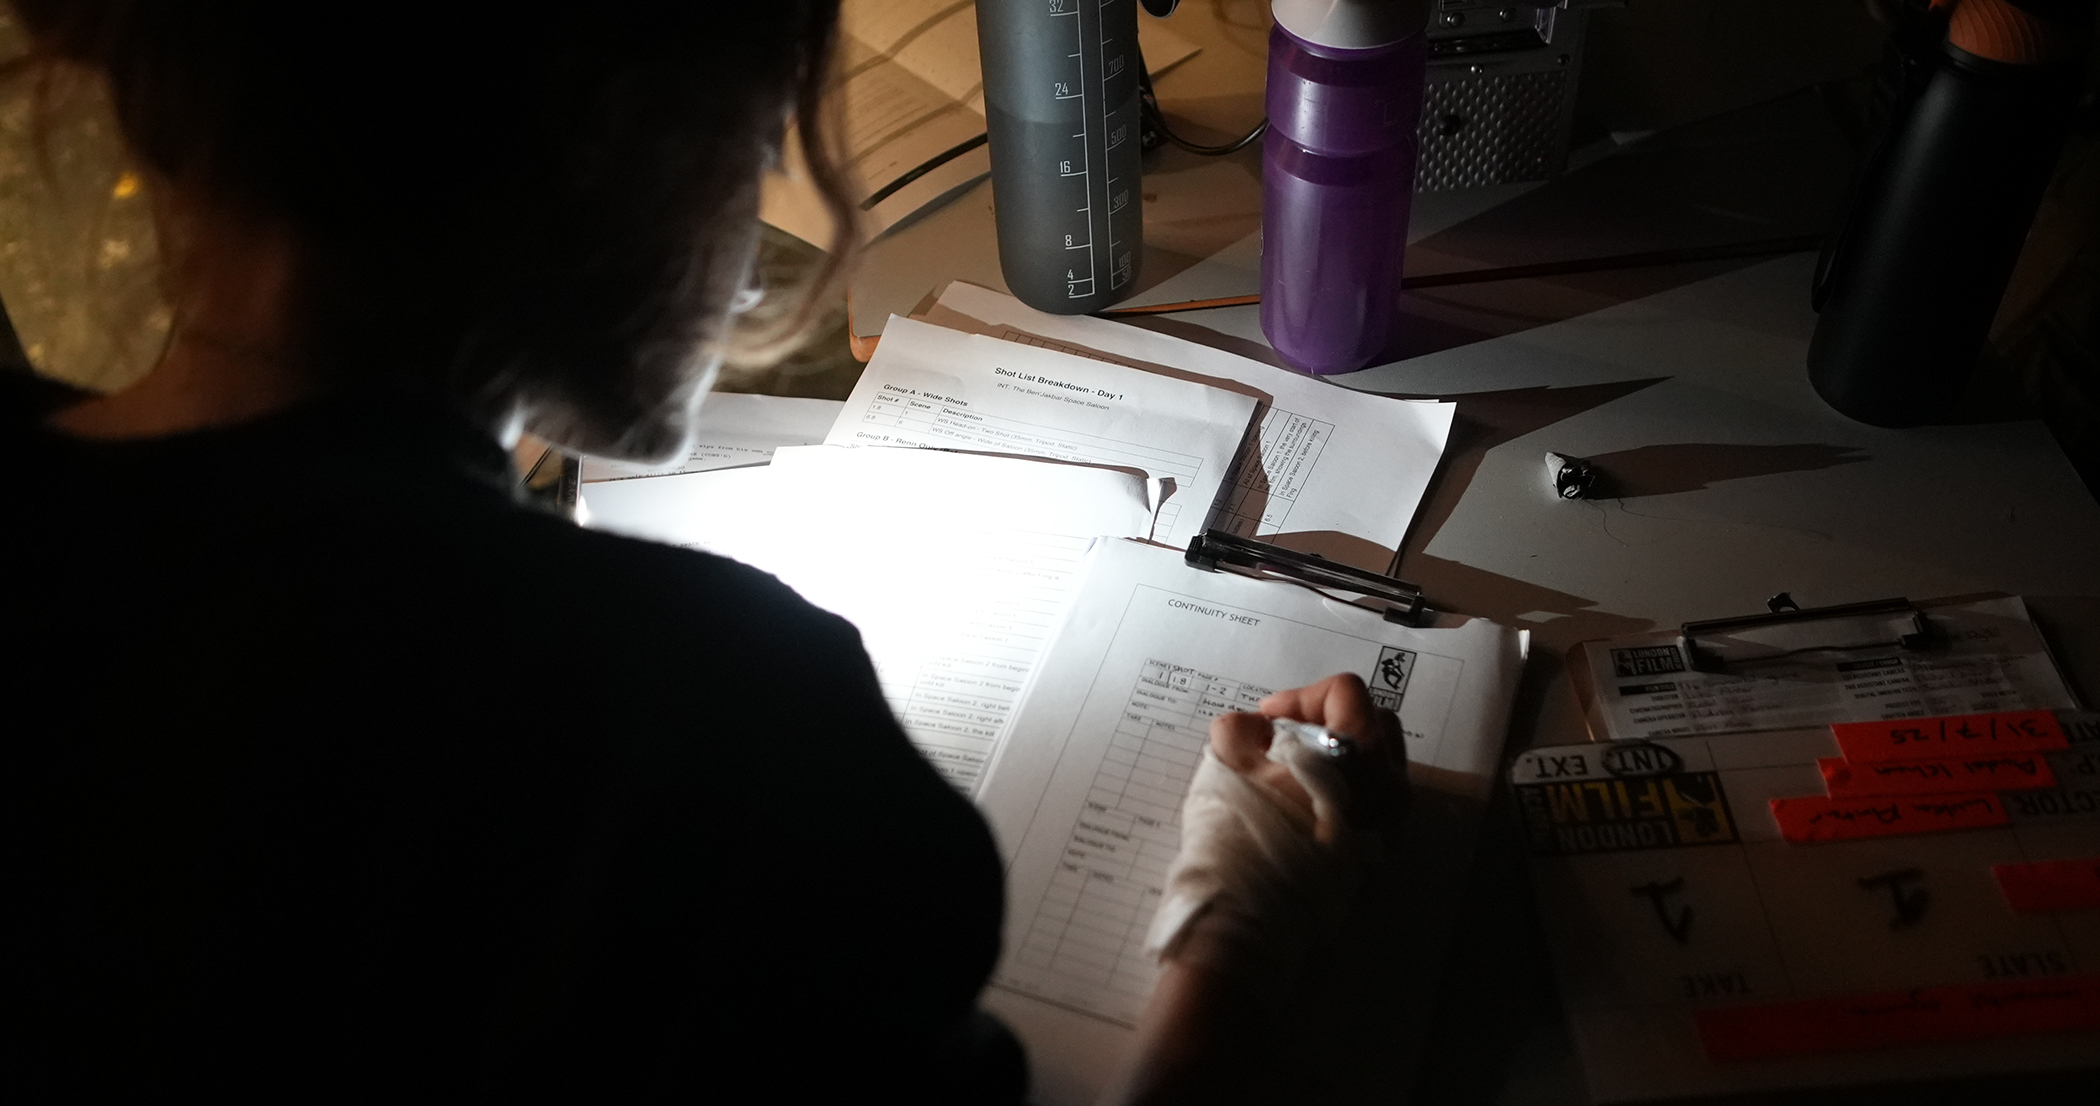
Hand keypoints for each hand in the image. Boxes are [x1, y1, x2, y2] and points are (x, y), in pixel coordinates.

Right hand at [1207, 673, 1408, 843]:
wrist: (1254, 908)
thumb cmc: (1245, 832)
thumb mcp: (1229, 761)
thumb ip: (1240, 727)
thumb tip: (1255, 728)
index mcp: (1361, 754)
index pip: (1344, 693)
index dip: (1299, 696)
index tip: (1266, 719)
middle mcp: (1389, 785)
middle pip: (1371, 721)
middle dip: (1326, 719)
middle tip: (1285, 737)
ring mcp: (1391, 820)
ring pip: (1375, 761)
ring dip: (1336, 753)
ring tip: (1292, 770)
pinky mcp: (1381, 847)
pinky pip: (1372, 797)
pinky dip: (1344, 786)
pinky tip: (1304, 801)